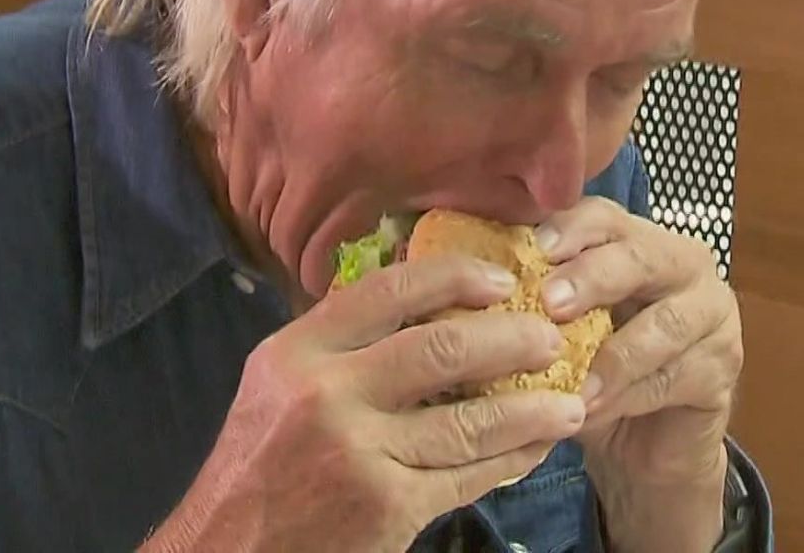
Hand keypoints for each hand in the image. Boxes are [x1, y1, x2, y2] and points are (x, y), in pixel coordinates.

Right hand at [143, 251, 587, 552]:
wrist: (234, 548)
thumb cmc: (260, 465)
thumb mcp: (276, 388)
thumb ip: (336, 350)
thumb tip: (416, 309)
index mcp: (296, 352)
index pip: (385, 292)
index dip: (452, 278)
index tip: (502, 280)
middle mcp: (326, 393)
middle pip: (438, 349)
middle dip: (508, 340)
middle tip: (550, 337)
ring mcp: (360, 452)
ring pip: (467, 420)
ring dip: (528, 409)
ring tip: (569, 401)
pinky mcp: (389, 505)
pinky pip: (467, 476)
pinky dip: (510, 461)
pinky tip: (534, 449)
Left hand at [538, 199, 741, 552]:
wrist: (644, 444)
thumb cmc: (588, 368)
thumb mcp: (555, 327)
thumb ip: (524, 295)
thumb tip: (449, 275)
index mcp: (634, 239)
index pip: (604, 216)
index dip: (569, 228)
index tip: (533, 248)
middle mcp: (682, 265)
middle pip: (642, 256)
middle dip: (593, 276)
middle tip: (550, 302)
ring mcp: (712, 315)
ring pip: (665, 324)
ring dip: (613, 353)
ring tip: (573, 379)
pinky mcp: (723, 369)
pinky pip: (676, 377)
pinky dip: (629, 395)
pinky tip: (592, 409)